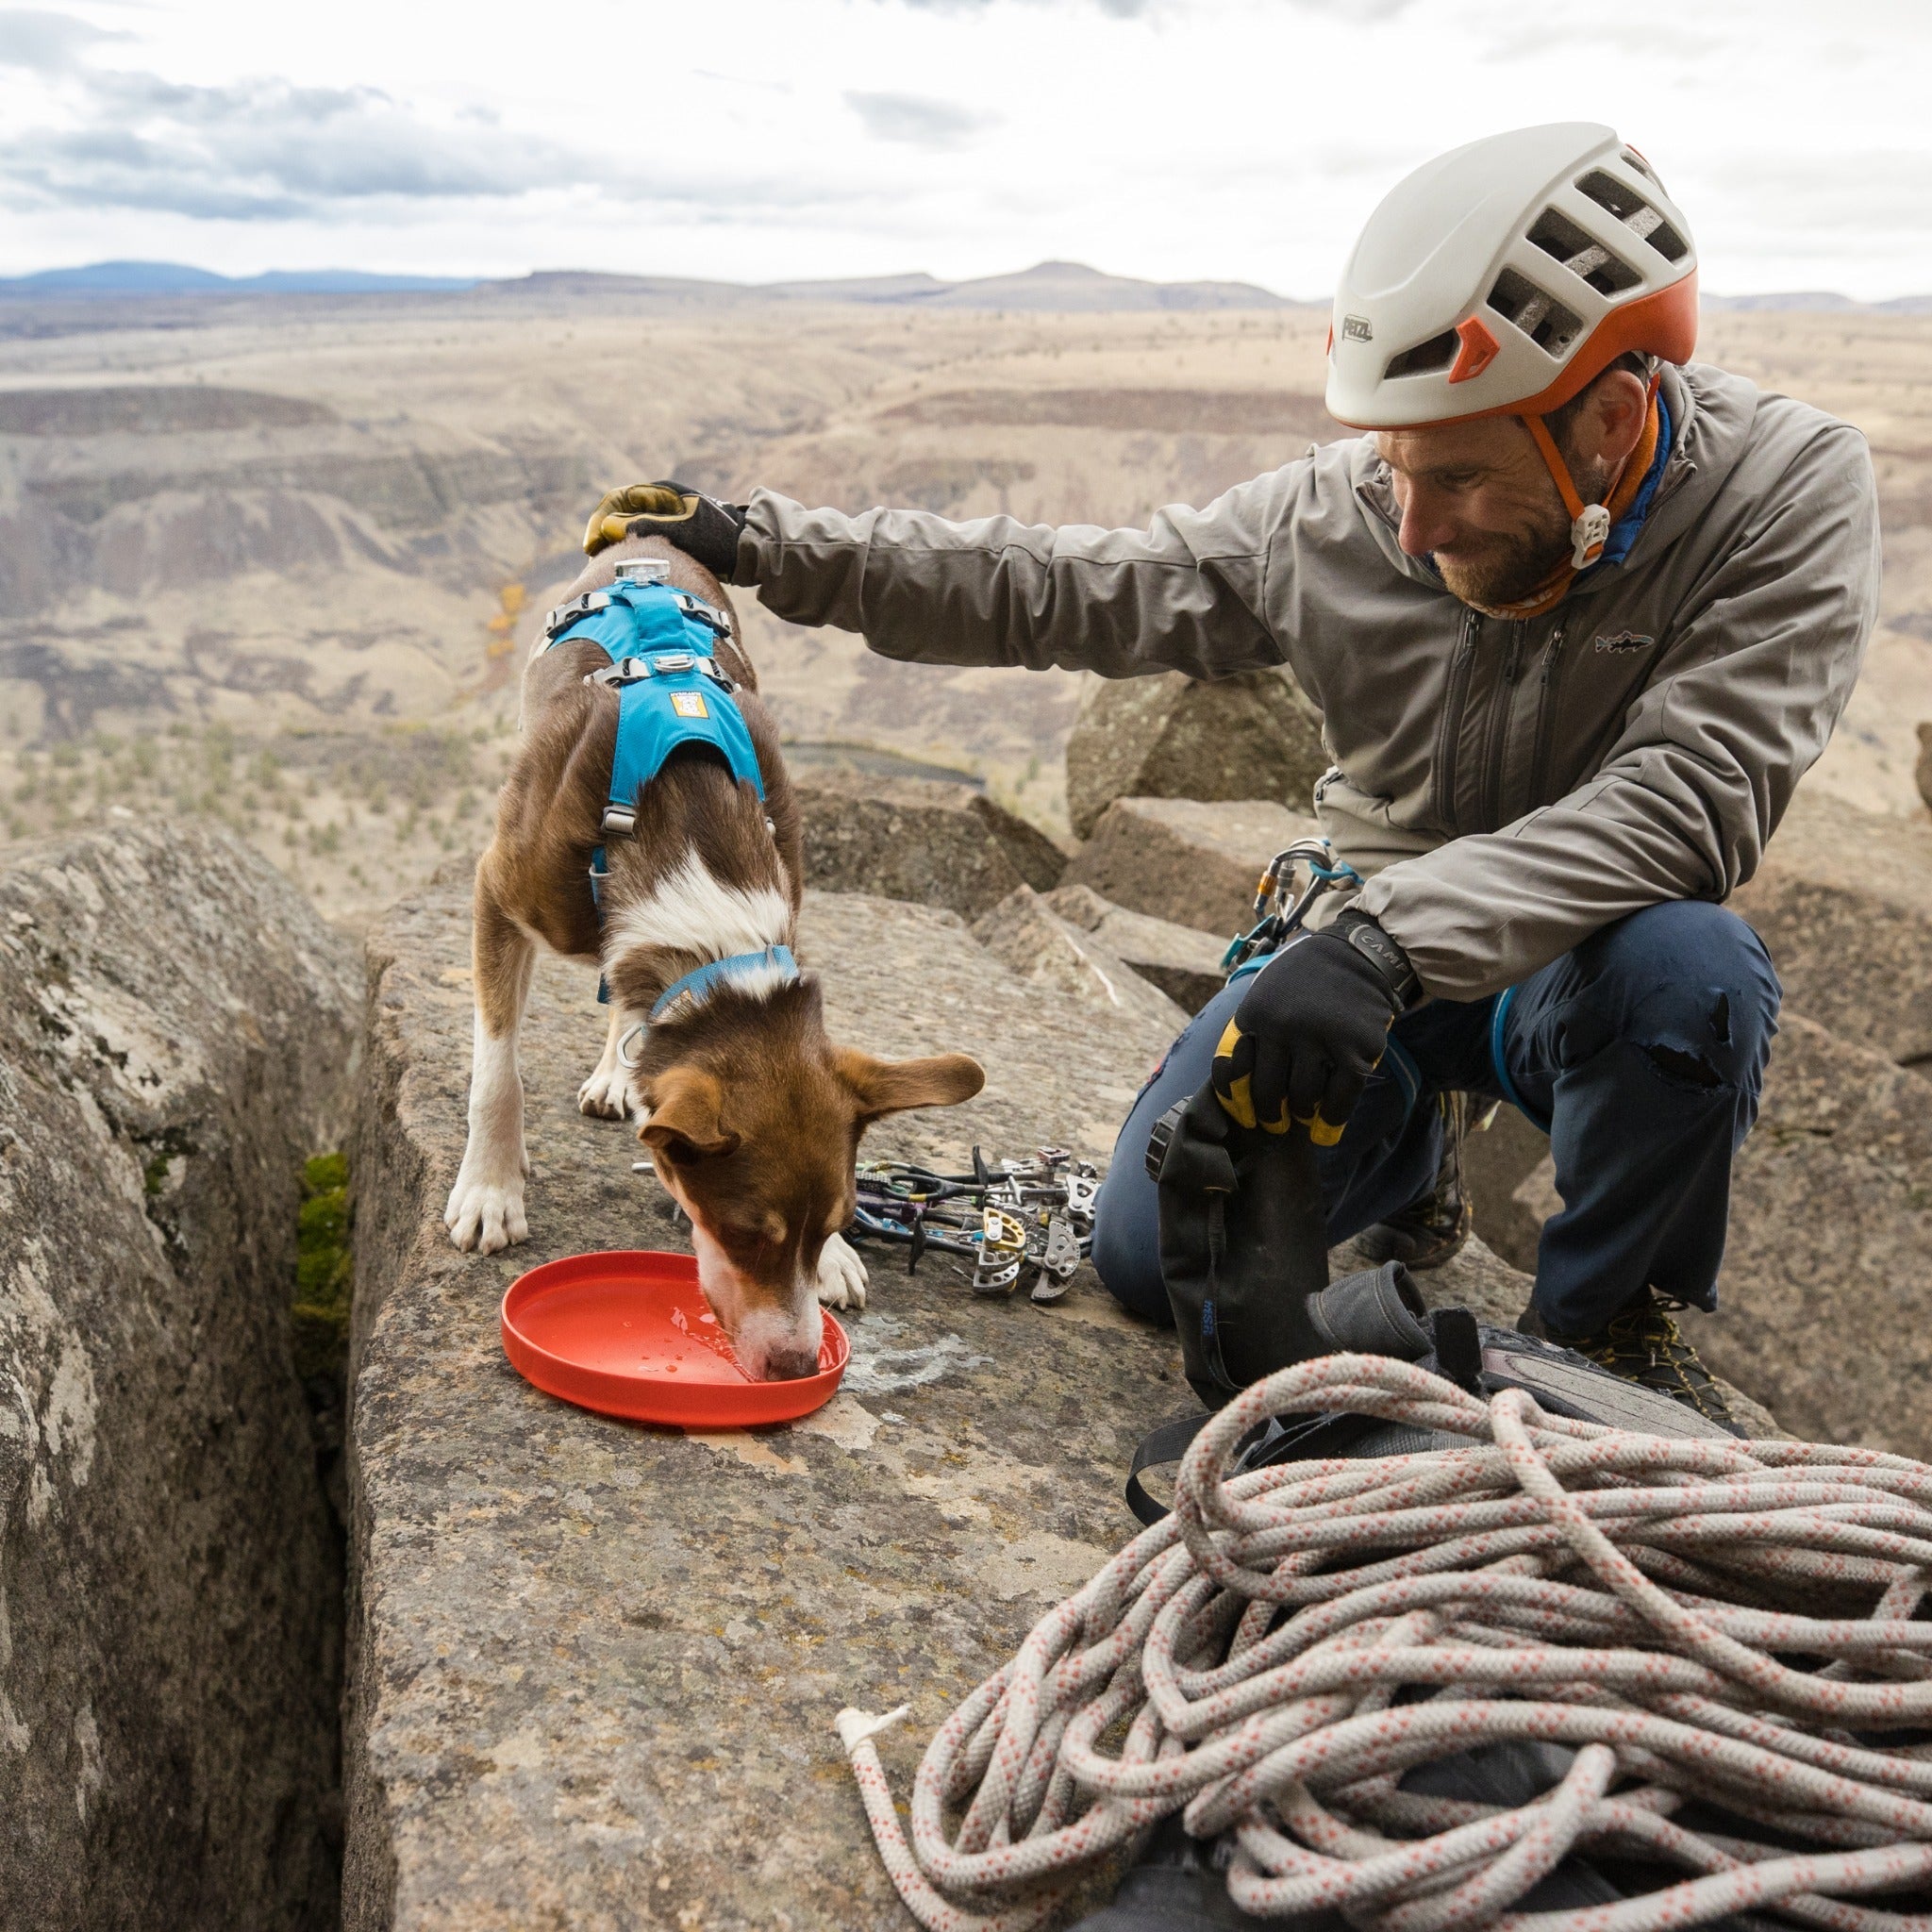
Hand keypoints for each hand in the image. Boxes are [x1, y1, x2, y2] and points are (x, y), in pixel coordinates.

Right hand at [582, 480, 746, 580]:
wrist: (749, 550)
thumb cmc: (719, 538)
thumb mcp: (682, 532)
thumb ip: (648, 527)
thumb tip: (610, 528)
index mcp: (661, 492)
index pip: (617, 499)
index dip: (599, 520)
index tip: (591, 545)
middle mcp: (660, 502)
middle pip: (619, 513)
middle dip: (603, 534)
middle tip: (592, 558)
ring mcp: (666, 519)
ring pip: (630, 529)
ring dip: (615, 545)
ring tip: (602, 565)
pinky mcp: (671, 536)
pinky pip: (643, 541)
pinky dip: (631, 552)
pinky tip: (624, 569)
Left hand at [1212, 915, 1413, 1143]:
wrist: (1355, 953)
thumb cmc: (1301, 982)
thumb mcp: (1264, 994)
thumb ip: (1251, 1034)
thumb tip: (1238, 1089)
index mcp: (1255, 1013)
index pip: (1233, 1070)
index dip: (1236, 1099)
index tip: (1243, 1115)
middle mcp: (1283, 1026)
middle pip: (1267, 1091)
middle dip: (1268, 1115)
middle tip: (1273, 1125)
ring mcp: (1321, 1037)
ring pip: (1302, 1098)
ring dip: (1300, 1114)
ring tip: (1301, 1116)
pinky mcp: (1357, 1048)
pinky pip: (1340, 1098)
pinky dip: (1332, 1120)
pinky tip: (1326, 1128)